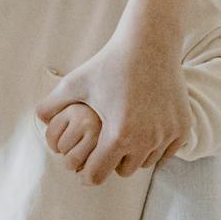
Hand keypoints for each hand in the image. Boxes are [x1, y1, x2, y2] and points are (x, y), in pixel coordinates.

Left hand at [35, 30, 189, 184]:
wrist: (150, 43)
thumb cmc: (109, 62)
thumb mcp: (76, 82)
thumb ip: (52, 104)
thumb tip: (38, 120)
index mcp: (117, 136)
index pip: (96, 176)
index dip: (86, 174)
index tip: (83, 169)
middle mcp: (145, 140)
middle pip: (123, 171)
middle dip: (112, 161)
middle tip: (105, 146)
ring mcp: (167, 135)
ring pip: (145, 162)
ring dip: (134, 154)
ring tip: (124, 136)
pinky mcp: (182, 128)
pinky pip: (166, 152)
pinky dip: (155, 146)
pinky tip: (145, 130)